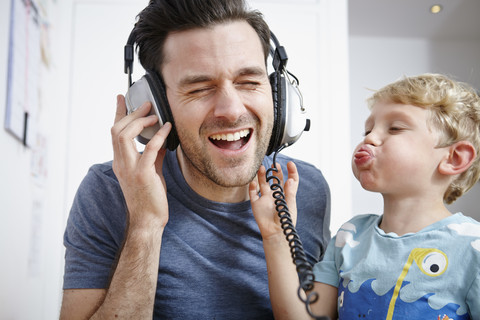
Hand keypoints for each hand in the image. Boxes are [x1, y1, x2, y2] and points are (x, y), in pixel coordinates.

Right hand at [111, 95, 171, 227]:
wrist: (148, 221)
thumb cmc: (149, 198)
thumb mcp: (150, 172)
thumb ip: (152, 156)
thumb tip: (160, 141)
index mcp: (120, 163)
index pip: (114, 133)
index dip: (118, 114)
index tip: (121, 98)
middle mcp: (120, 164)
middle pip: (117, 130)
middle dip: (130, 113)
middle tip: (146, 104)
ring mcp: (129, 169)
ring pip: (124, 136)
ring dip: (140, 122)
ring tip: (154, 115)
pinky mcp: (142, 175)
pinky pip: (149, 150)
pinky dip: (158, 136)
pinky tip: (167, 128)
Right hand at [249, 161, 298, 240]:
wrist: (275, 233)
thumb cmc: (285, 220)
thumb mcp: (290, 205)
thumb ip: (290, 192)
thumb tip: (290, 179)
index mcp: (286, 195)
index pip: (291, 180)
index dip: (291, 171)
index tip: (290, 163)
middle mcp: (276, 195)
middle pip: (276, 180)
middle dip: (276, 171)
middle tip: (275, 164)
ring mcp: (265, 199)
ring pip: (263, 184)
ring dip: (262, 176)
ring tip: (262, 168)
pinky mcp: (257, 204)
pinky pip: (253, 193)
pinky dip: (252, 187)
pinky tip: (254, 183)